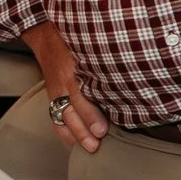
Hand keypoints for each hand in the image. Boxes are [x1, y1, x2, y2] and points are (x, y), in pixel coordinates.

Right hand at [21, 21, 108, 153]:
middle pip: (71, 112)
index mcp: (73, 70)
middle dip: (83, 131)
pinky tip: (73, 142)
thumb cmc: (74, 36)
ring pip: (61, 117)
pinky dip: (63, 130)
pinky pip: (55, 116)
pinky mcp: (52, 93)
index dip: (90, 115)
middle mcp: (63, 82)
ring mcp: (56, 89)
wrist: (44, 31)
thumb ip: (109, 57)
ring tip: (88, 148)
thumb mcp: (90, 43)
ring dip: (74, 135)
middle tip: (97, 144)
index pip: (80, 97)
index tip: (102, 129)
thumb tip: (136, 70)